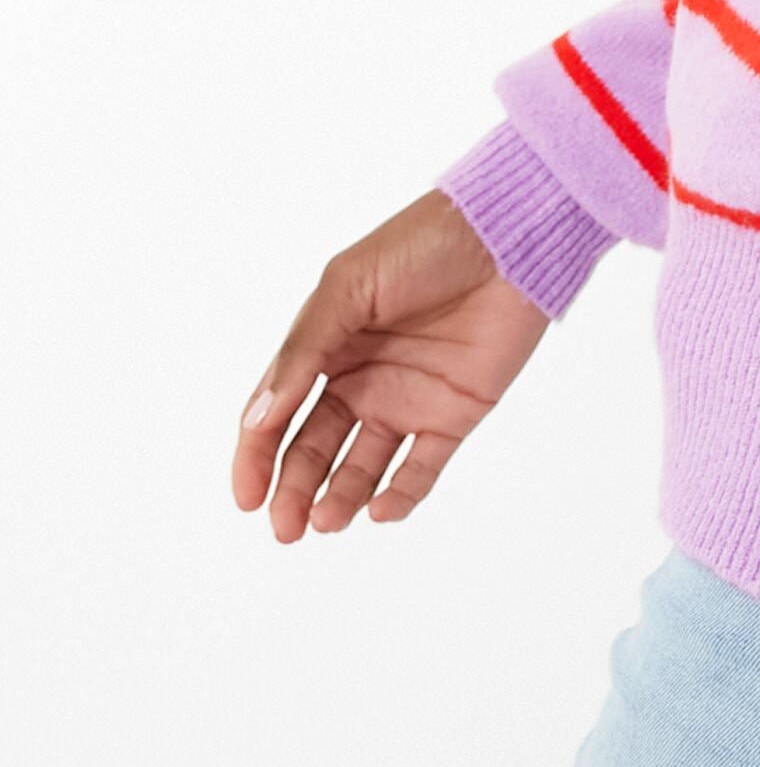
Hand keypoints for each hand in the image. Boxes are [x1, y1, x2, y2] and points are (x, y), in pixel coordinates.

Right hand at [230, 188, 550, 539]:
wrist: (506, 237)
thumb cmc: (422, 244)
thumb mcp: (347, 287)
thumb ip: (303, 352)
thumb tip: (258, 419)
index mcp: (327, 347)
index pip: (278, 413)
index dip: (256, 457)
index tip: (247, 500)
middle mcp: (362, 379)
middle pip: (315, 449)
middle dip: (295, 492)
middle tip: (285, 529)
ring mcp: (408, 399)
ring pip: (362, 468)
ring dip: (341, 499)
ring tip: (327, 520)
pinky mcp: (454, 414)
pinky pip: (421, 469)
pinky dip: (401, 496)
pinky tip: (381, 510)